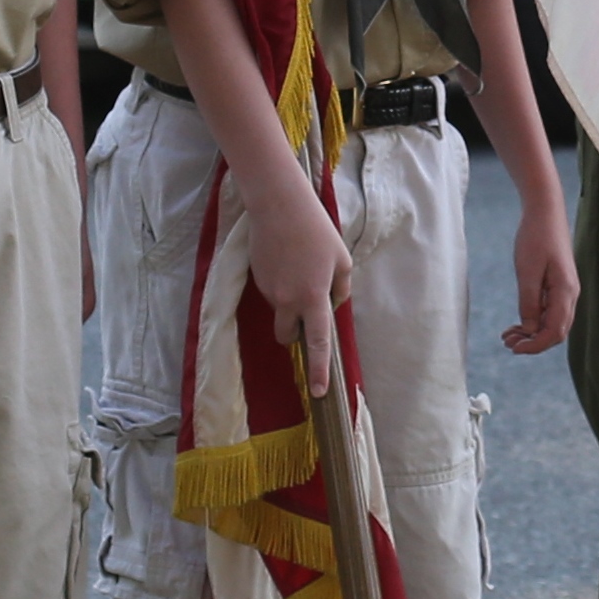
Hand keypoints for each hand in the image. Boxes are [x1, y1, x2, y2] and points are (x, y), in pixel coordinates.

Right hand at [245, 182, 349, 373]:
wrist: (278, 206)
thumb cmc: (317, 231)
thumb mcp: (341, 259)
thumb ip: (340, 289)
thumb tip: (333, 307)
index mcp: (313, 298)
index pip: (317, 343)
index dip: (320, 369)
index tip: (320, 392)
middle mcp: (288, 300)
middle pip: (287, 336)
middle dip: (296, 333)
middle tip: (307, 309)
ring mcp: (268, 291)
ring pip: (280, 311)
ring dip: (290, 302)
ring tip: (300, 266)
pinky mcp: (256, 279)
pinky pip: (272, 292)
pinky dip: (281, 285)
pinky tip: (286, 259)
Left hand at [504, 193, 579, 357]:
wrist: (545, 211)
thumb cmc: (535, 237)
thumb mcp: (527, 271)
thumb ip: (529, 303)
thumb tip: (530, 331)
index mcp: (565, 291)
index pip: (555, 332)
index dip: (536, 346)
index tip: (515, 349)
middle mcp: (570, 294)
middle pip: (556, 331)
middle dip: (533, 342)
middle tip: (507, 343)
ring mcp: (565, 290)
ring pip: (552, 323)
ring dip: (532, 333)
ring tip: (508, 336)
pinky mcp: (558, 285)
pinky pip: (549, 311)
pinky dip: (534, 321)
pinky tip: (517, 324)